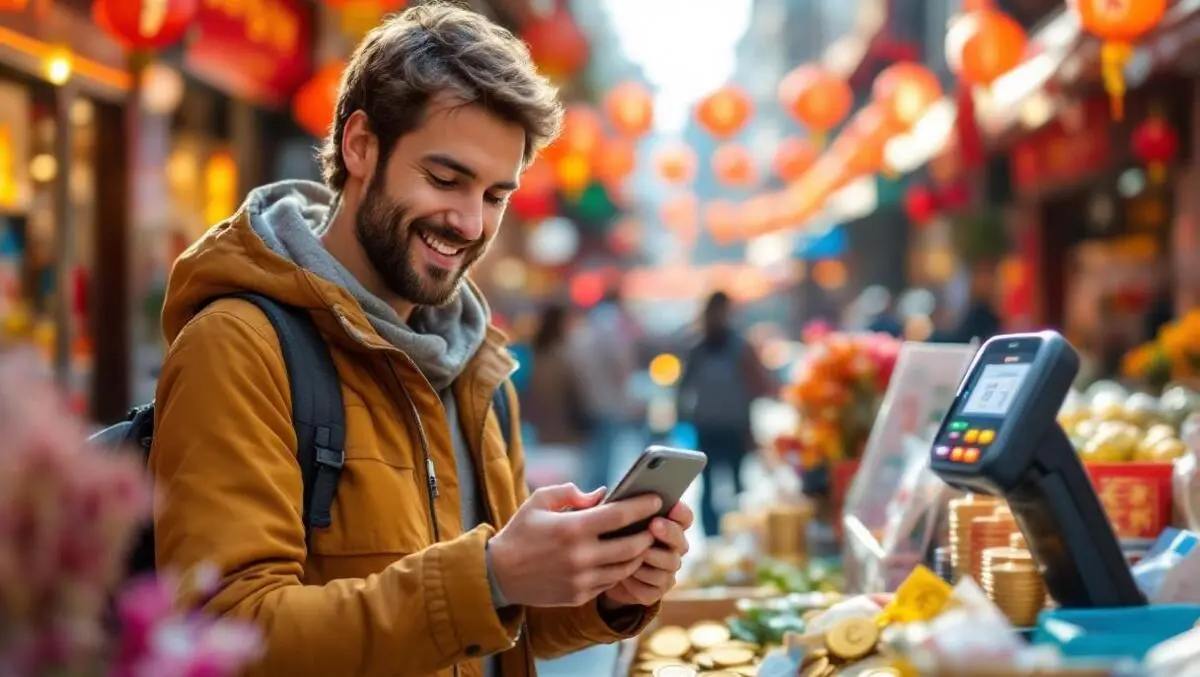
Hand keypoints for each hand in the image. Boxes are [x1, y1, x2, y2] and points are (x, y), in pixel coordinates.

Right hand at [489, 484, 660, 607]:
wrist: (498, 575)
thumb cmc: (520, 532)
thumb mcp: (539, 501)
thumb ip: (571, 492)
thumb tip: (602, 494)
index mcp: (572, 528)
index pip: (619, 515)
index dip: (642, 506)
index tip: (656, 499)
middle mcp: (580, 556)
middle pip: (632, 545)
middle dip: (648, 534)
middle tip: (654, 525)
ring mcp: (581, 579)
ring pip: (625, 567)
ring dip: (637, 554)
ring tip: (642, 542)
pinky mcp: (579, 596)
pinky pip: (610, 582)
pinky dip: (619, 570)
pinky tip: (621, 559)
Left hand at [601, 501, 692, 607]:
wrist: (601, 574)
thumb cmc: (608, 537)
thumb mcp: (609, 520)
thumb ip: (611, 505)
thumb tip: (601, 492)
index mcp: (668, 526)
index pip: (684, 518)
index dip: (681, 512)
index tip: (671, 505)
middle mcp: (673, 549)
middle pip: (681, 542)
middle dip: (668, 532)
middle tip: (653, 525)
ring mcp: (666, 572)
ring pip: (668, 566)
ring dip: (650, 558)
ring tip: (632, 553)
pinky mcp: (654, 593)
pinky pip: (651, 589)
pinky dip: (637, 582)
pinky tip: (623, 576)